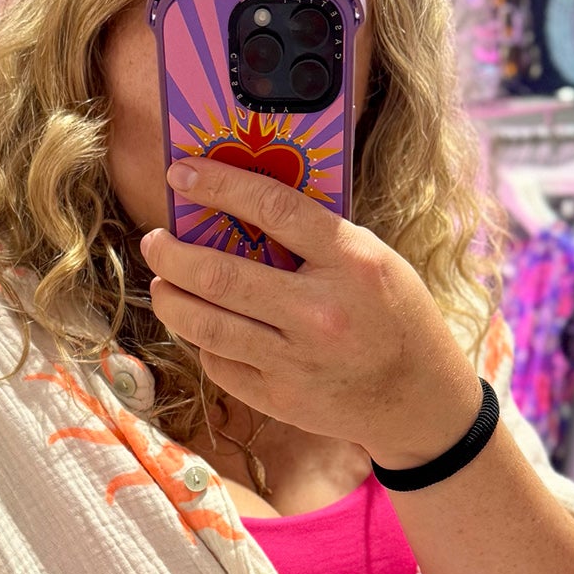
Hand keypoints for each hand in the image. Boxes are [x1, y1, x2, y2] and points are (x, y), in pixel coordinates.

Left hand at [140, 157, 482, 469]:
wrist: (418, 401)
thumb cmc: (395, 318)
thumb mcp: (374, 261)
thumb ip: (316, 238)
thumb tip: (239, 210)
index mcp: (351, 263)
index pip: (272, 207)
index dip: (218, 184)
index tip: (182, 173)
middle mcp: (320, 313)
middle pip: (219, 274)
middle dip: (171, 253)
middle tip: (155, 241)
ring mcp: (296, 361)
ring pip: (205, 325)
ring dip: (170, 299)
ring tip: (162, 284)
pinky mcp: (280, 399)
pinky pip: (220, 363)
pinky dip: (203, 341)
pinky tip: (202, 326)